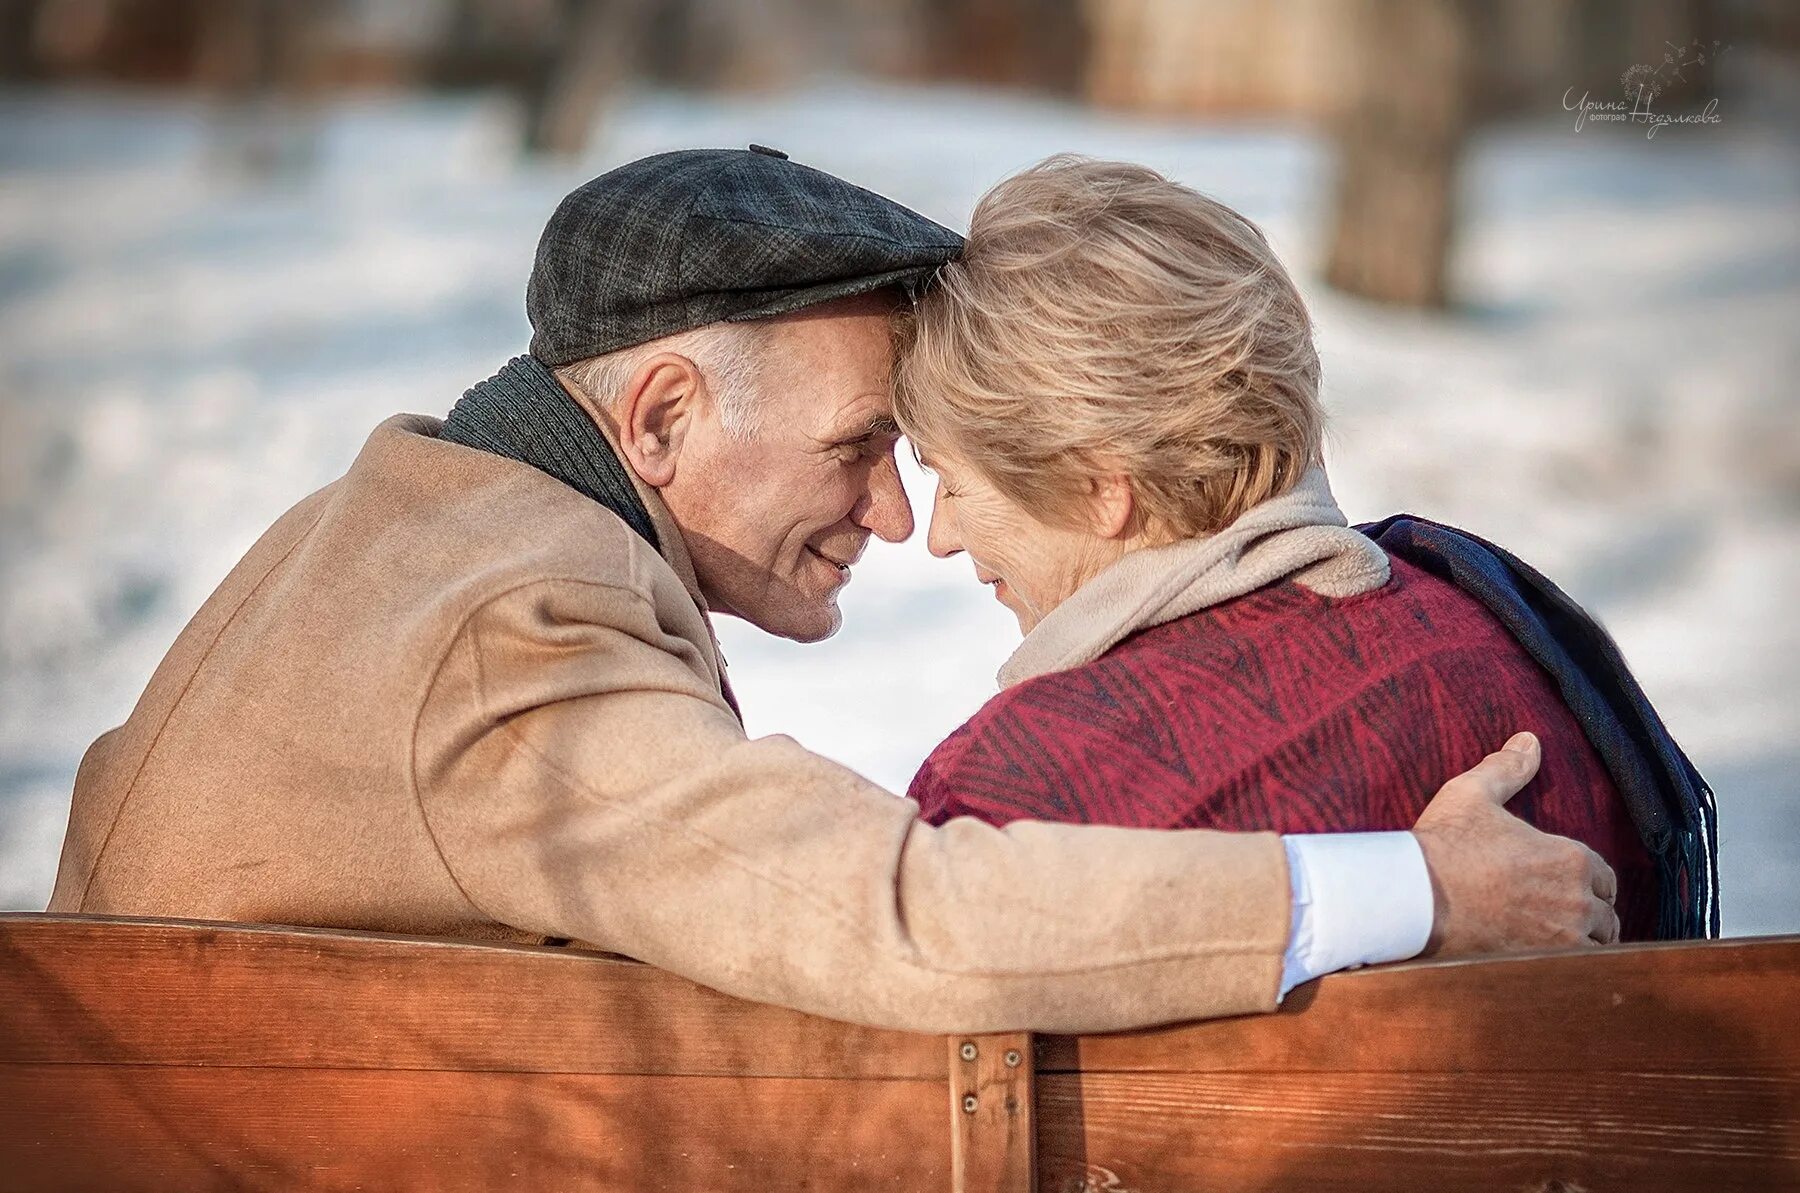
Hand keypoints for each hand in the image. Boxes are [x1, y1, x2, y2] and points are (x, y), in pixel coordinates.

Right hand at [1411, 732, 1618, 956]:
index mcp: (1570, 858)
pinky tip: (1551, 964)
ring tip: (1563, 943)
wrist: (1417, 896)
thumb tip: (1529, 740)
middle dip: (1592, 916)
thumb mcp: (1473, 793)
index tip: (1573, 886)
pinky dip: (1569, 969)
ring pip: (1595, 947)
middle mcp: (1577, 901)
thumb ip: (1508, 768)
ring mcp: (1562, 939)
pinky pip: (1574, 973)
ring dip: (1584, 944)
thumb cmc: (1445, 844)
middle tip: (1566, 917)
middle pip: (1606, 916)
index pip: (1605, 878)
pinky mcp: (1540, 966)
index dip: (1592, 881)